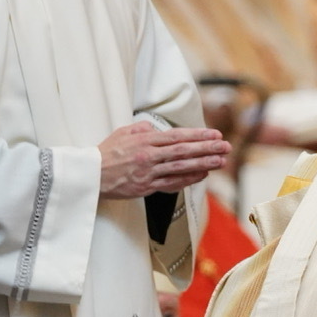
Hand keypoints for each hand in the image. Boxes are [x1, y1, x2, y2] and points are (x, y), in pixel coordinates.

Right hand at [99, 121, 230, 197]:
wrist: (90, 175)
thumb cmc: (106, 152)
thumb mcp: (123, 132)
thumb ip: (143, 128)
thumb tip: (159, 129)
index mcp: (144, 140)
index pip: (177, 136)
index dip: (198, 136)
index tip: (215, 134)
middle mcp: (149, 155)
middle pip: (184, 151)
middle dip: (207, 149)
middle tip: (226, 146)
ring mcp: (149, 172)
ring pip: (181, 167)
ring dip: (204, 164)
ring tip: (221, 161)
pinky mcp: (146, 187)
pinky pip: (172, 183)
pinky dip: (189, 179)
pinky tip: (203, 175)